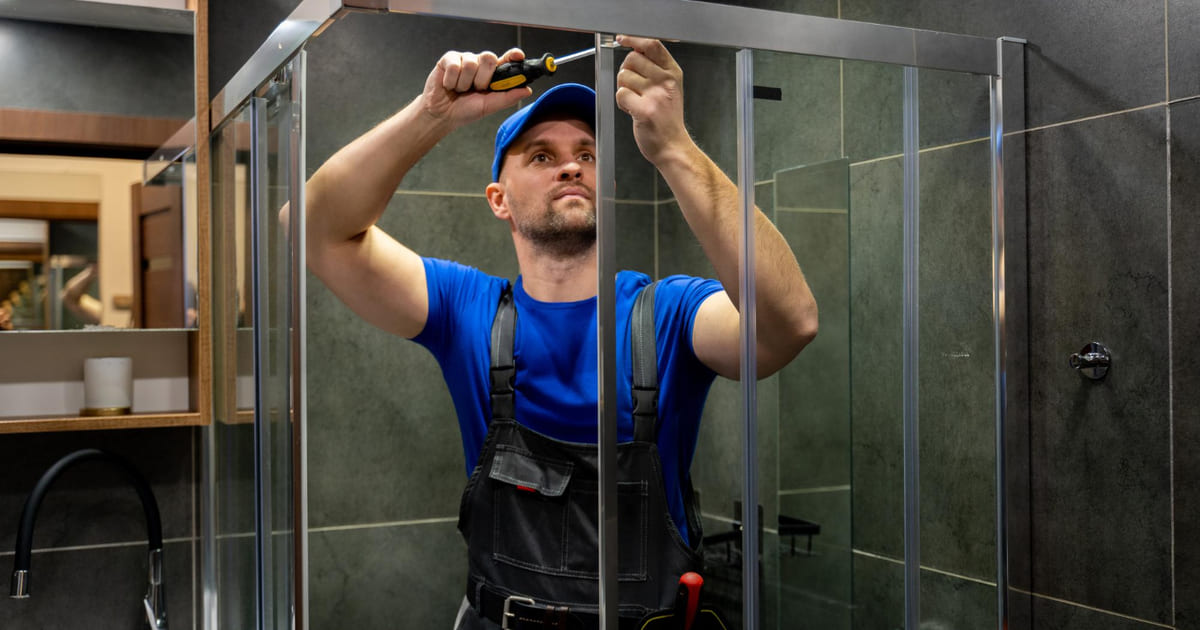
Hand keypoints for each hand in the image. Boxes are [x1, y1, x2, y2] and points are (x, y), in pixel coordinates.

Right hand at [421, 48, 531, 127]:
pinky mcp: (449, 59)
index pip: (506, 60)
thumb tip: (527, 90)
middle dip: (483, 78)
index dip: (513, 55)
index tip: (519, 56)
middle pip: (489, 57)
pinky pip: (455, 65)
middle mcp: (479, 64)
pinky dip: (452, 81)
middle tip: (475, 89)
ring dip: (465, 83)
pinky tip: (449, 85)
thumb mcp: (489, 106)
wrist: (441, 115)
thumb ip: (507, 97)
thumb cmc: (464, 110)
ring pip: (471, 63)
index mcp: (492, 74)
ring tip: (460, 90)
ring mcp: (464, 59)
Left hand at [614, 35, 691, 166]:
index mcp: (673, 73)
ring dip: (623, 88)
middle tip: (633, 86)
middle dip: (626, 71)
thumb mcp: (670, 88)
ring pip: (624, 77)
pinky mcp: (644, 110)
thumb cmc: (668, 119)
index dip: (633, 39)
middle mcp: (666, 81)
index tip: (623, 39)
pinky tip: (632, 109)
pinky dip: (621, 103)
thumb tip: (634, 49)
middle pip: (632, 59)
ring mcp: (656, 95)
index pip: (652, 45)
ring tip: (635, 100)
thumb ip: (655, 68)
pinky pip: (621, 94)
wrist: (673, 146)